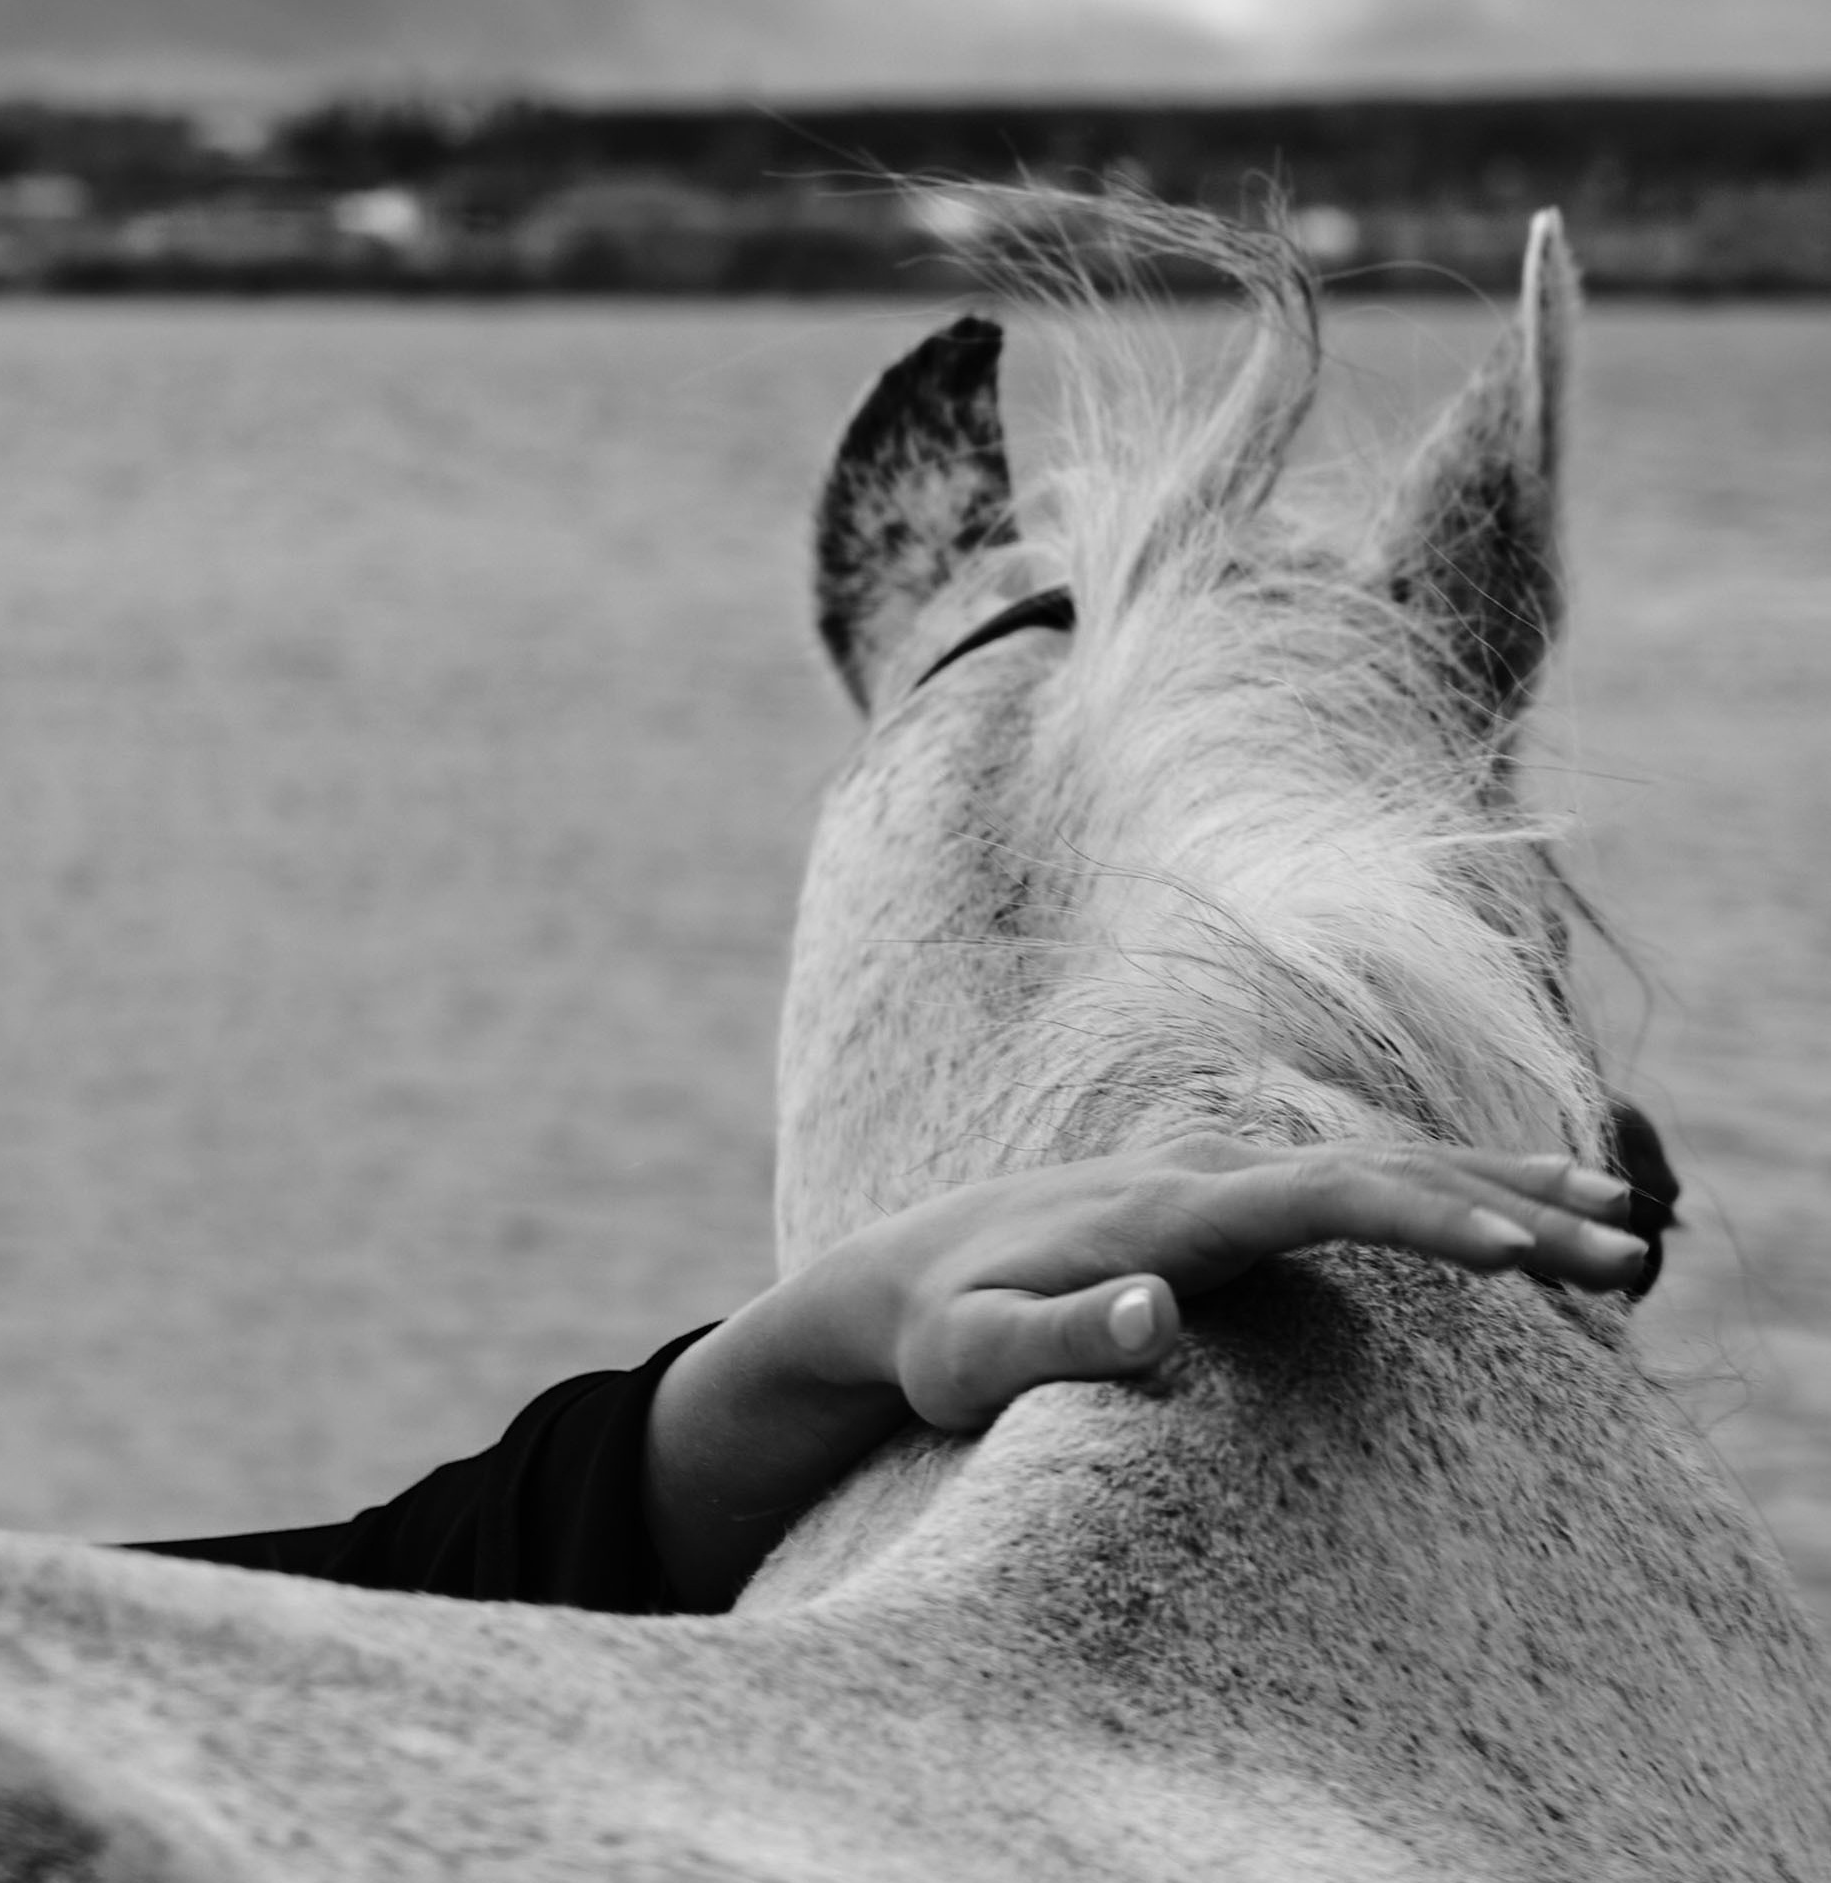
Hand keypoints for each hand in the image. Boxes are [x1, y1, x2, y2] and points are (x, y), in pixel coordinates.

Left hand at [645, 1136, 1643, 1606]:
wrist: (893, 1275)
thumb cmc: (932, 1332)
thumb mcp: (968, 1356)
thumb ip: (1057, 1336)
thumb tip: (1160, 1310)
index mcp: (1162, 1211)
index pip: (1316, 1196)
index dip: (1423, 1218)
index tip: (1523, 1251)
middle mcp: (1200, 1177)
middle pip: (1376, 1170)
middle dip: (1507, 1200)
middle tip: (1631, 1241)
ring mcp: (1211, 1183)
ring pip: (1375, 1168)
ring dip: (1495, 1186)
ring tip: (1616, 1218)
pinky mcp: (1215, 1203)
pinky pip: (1347, 1188)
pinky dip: (1441, 1191)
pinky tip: (1505, 1212)